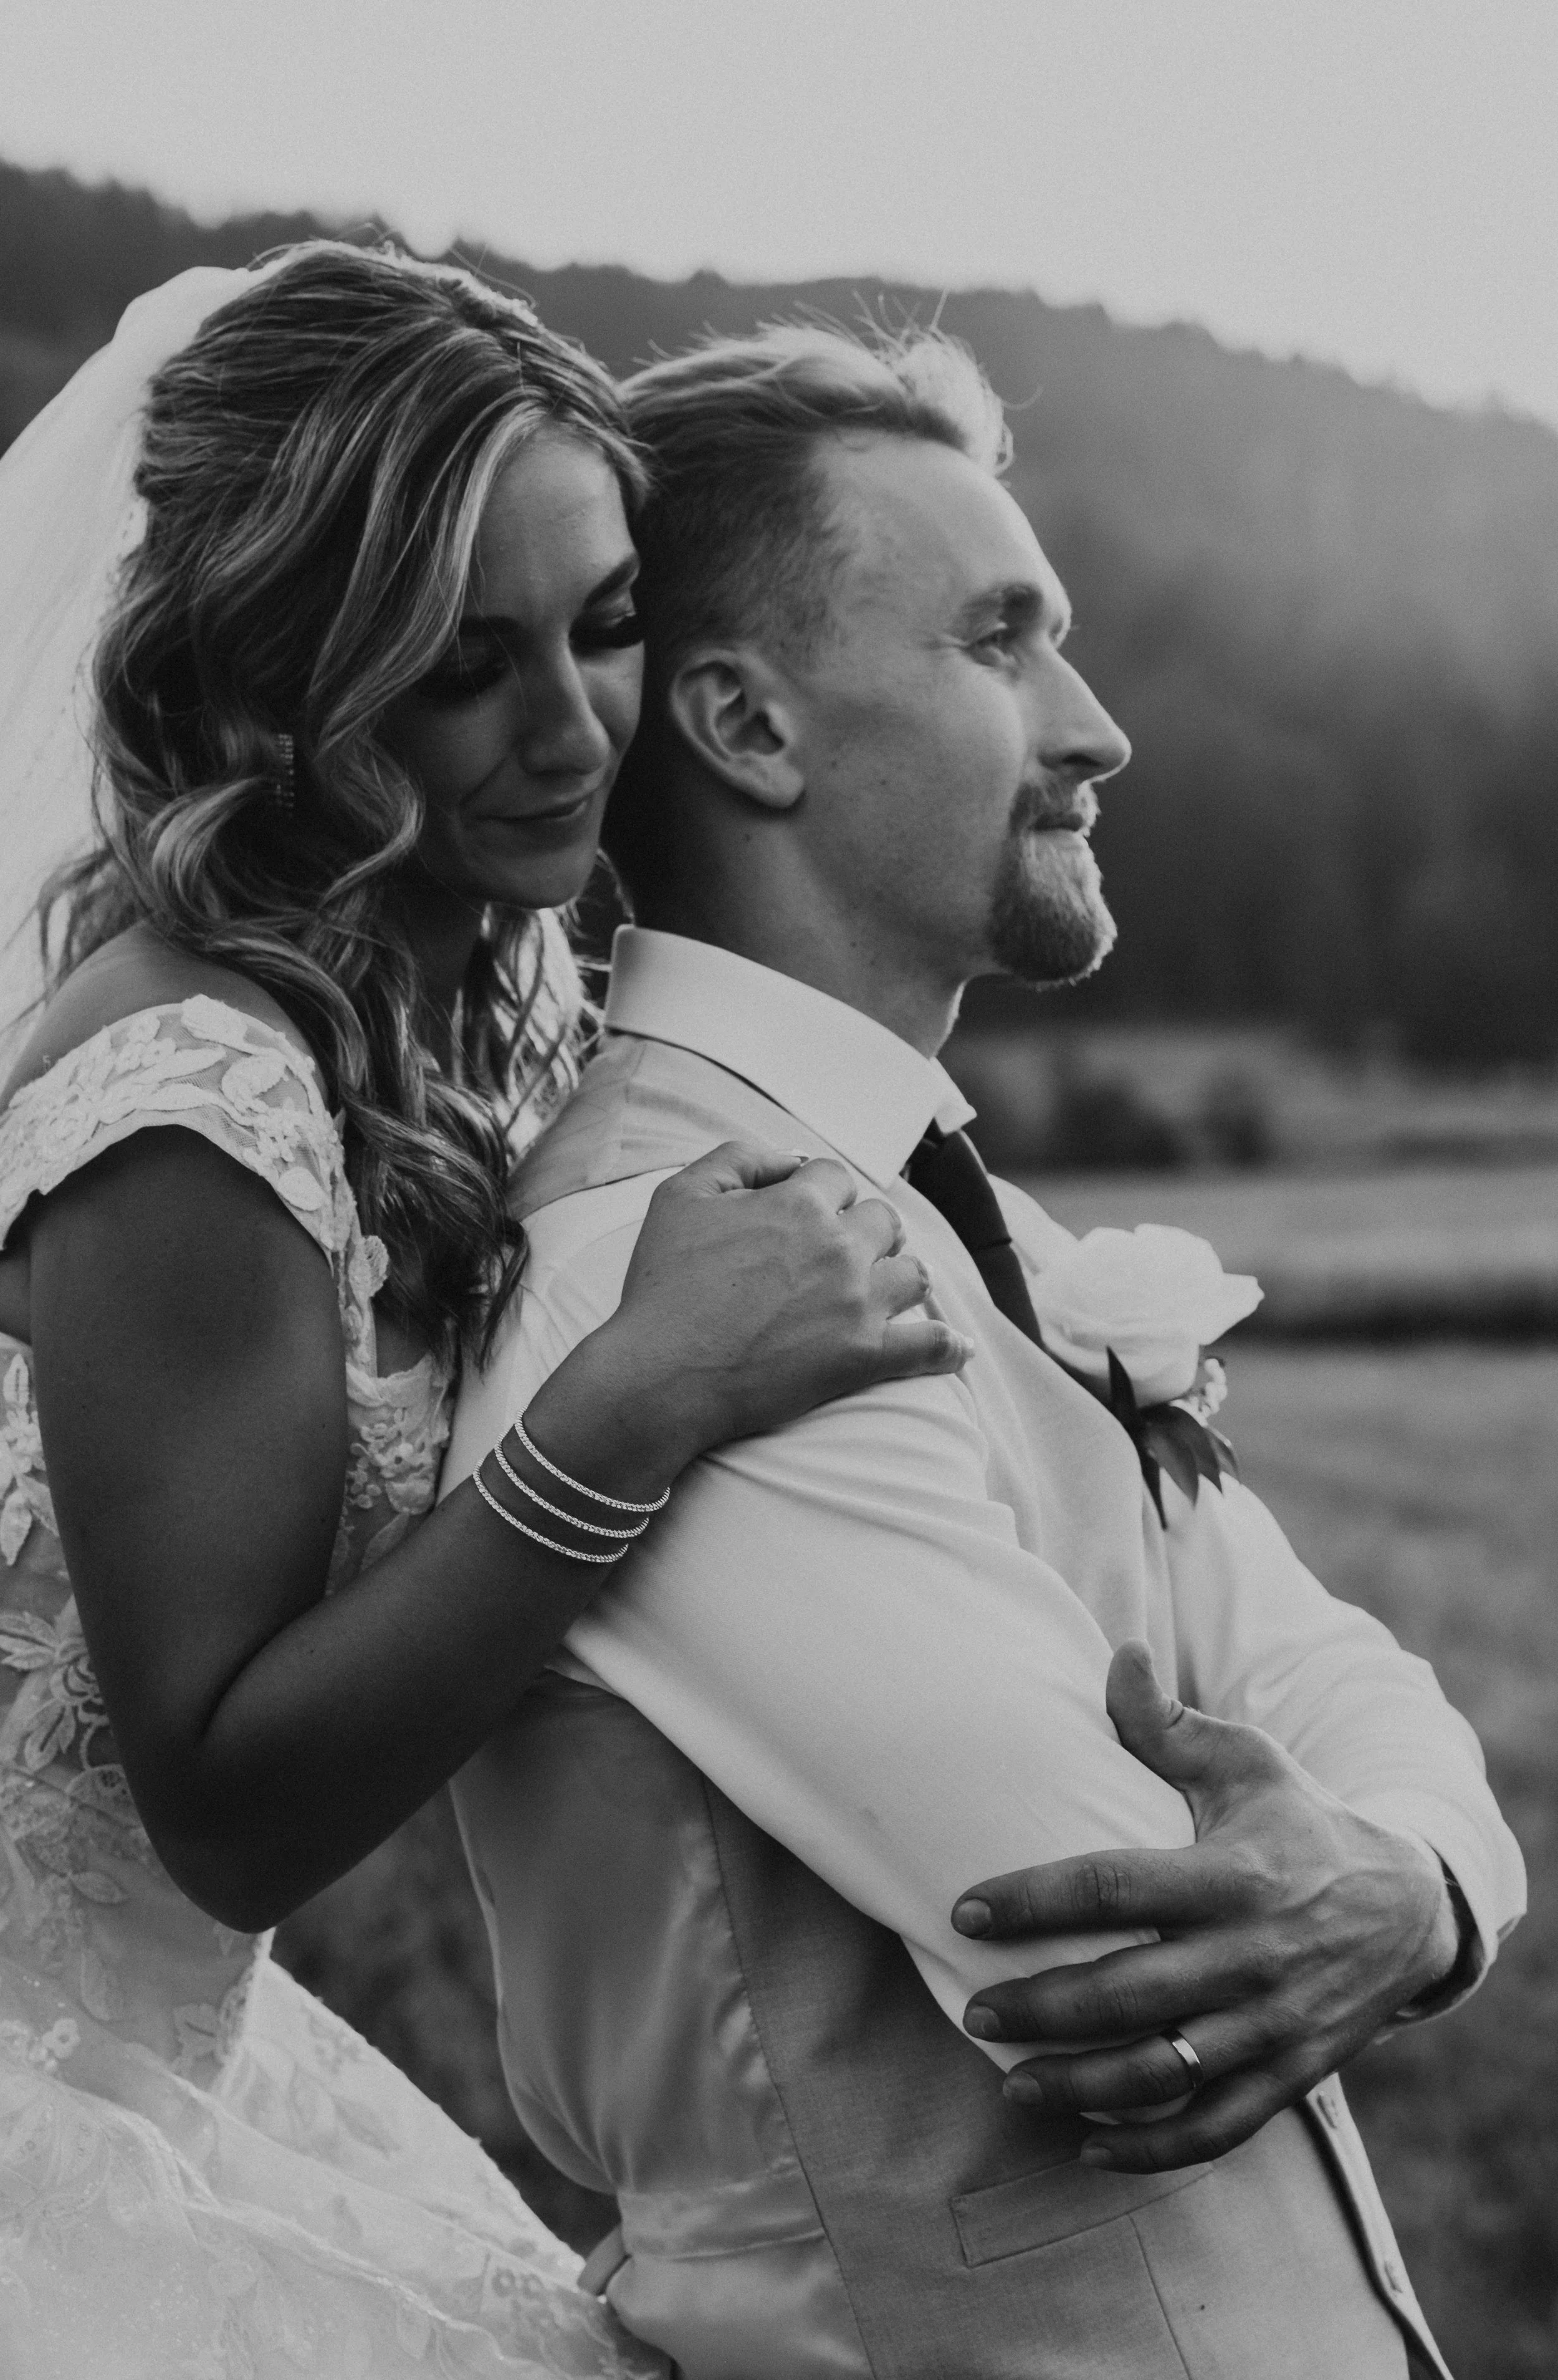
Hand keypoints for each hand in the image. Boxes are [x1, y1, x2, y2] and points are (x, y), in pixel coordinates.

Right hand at [549, 1141, 972, 1481]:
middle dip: (866, 1229)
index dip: (820, 1192)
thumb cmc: (662, 1287)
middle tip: (846, 1250)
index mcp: (799, 1204)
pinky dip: (946, 1346)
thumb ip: (738, 1158)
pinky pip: (928, 1347)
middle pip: (883, 1220)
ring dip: (902, 1273)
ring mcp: (858, 1304)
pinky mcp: (865, 1358)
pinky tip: (957, 1348)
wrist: (661, 1376)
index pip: (835, 1177)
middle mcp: (839, 1247)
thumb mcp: (682, 1196)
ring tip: (888, 1285)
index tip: (806, 1213)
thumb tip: (791, 1158)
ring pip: (914, 1273)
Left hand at [953, 1642, 1460, 2171]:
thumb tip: (1118, 1653)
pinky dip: (1152, 2149)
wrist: (1410, 1908)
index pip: (1113, 1888)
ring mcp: (1271, 2026)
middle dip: (1040, 2008)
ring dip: (1081, 2087)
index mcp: (1230, 1876)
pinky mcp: (1289, 2076)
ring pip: (1162, 2073)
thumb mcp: (1247, 1761)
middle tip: (974, 2010)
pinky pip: (1216, 2130)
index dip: (1033, 1899)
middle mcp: (1250, 1957)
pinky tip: (1090, 2146)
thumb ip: (1169, 1722)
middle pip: (1125, 1993)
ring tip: (1014, 2083)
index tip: (966, 1908)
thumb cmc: (1300, 1824)